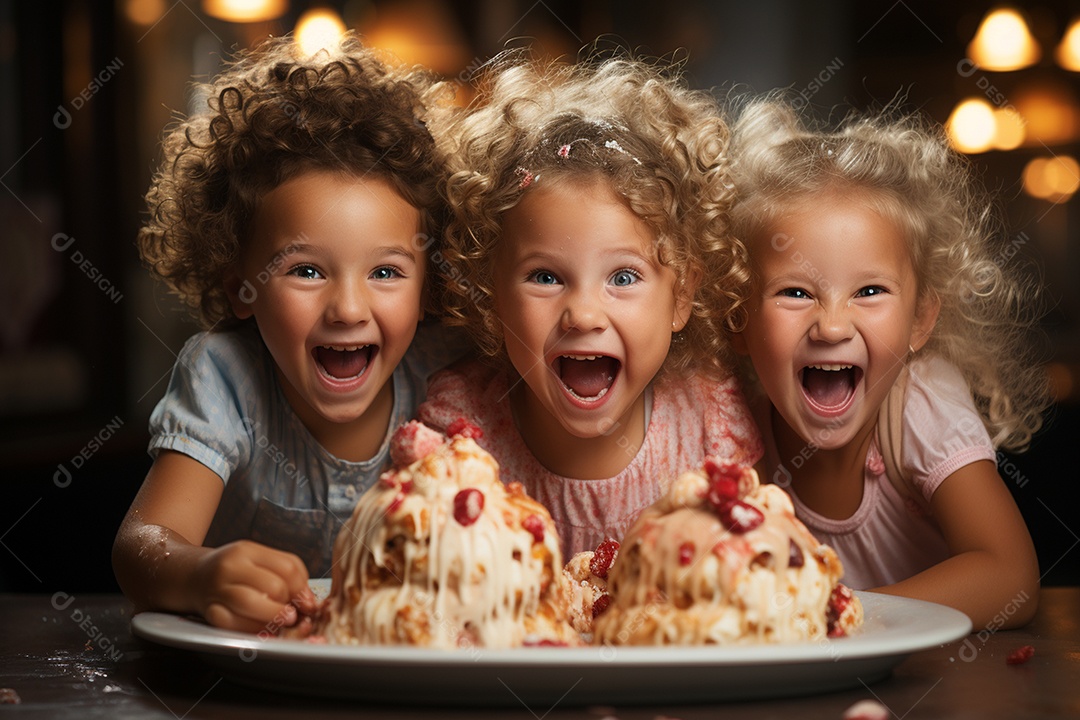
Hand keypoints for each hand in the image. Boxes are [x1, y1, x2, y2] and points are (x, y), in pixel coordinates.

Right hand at [192, 540, 318, 632]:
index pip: (287, 568)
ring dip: (275, 616)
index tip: (308, 603)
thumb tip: (309, 601)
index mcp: (247, 550)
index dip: (303, 589)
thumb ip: (287, 573)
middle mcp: (230, 567)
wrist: (193, 577)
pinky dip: (253, 630)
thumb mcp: (259, 560)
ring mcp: (217, 589)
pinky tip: (263, 630)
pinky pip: (234, 624)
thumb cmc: (234, 570)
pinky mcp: (209, 612)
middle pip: (273, 586)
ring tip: (285, 621)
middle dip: (290, 604)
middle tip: (295, 615)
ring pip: (252, 604)